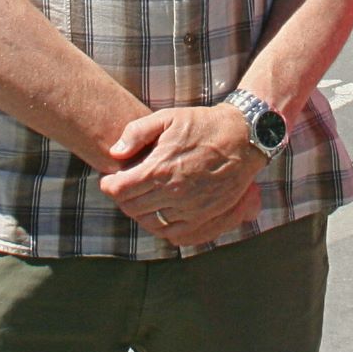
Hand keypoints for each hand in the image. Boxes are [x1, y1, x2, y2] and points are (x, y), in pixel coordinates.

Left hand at [100, 105, 263, 246]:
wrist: (243, 138)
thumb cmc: (203, 125)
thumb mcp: (167, 117)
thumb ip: (136, 133)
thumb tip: (115, 153)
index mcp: (160, 169)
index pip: (120, 190)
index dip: (109, 185)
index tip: (110, 180)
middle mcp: (174, 193)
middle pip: (132, 208)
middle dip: (123, 198)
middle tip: (125, 187)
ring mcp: (190, 209)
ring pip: (150, 223)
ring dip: (140, 212)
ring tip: (142, 198)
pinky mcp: (204, 217)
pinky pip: (173, 234)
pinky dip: (161, 227)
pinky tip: (161, 213)